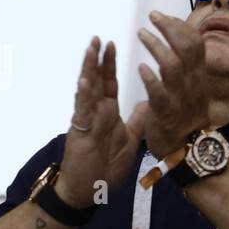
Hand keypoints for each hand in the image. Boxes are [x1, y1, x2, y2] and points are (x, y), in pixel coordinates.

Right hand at [60, 38, 149, 206]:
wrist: (90, 189)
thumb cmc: (106, 166)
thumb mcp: (130, 140)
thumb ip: (137, 120)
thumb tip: (147, 103)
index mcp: (107, 113)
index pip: (109, 83)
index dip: (110, 64)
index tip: (112, 44)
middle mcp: (95, 112)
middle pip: (96, 80)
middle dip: (98, 59)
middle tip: (100, 38)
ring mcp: (87, 120)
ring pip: (87, 90)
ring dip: (89, 69)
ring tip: (91, 49)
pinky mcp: (81, 132)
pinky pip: (83, 112)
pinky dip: (84, 97)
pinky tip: (84, 81)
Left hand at [137, 10, 210, 158]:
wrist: (186, 150)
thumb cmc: (185, 118)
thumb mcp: (192, 90)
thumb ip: (187, 69)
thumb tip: (180, 46)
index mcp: (198, 76)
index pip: (195, 43)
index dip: (180, 26)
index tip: (164, 16)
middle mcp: (192, 83)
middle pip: (186, 48)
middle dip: (169, 28)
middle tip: (152, 16)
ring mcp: (180, 98)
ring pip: (173, 66)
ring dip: (157, 47)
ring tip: (141, 34)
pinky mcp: (166, 113)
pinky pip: (159, 93)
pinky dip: (151, 78)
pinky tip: (140, 67)